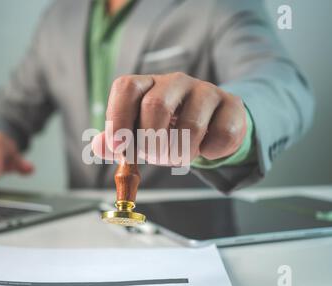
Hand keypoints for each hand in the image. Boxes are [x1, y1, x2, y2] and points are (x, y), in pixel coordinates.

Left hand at [92, 72, 246, 164]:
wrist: (211, 126)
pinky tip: (205, 149)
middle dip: (151, 143)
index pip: (126, 88)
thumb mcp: (140, 134)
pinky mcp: (232, 105)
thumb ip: (119, 141)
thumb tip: (99, 147)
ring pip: (191, 124)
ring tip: (179, 156)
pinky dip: (210, 153)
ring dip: (181, 153)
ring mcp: (206, 90)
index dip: (118, 118)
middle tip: (155, 158)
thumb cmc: (169, 130)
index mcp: (147, 85)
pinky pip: (221, 135)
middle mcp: (175, 82)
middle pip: (156, 105)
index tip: (120, 147)